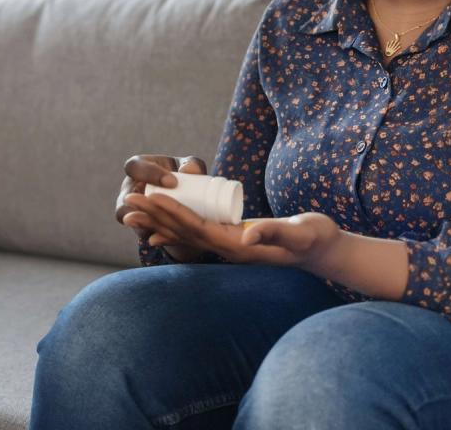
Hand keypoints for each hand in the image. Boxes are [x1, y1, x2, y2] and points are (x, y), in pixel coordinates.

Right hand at [115, 154, 208, 262]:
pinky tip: (165, 237)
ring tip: (156, 225)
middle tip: (162, 206)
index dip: (149, 174)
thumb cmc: (186, 175)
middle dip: (139, 203)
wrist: (188, 198)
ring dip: (140, 222)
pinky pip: (140, 231)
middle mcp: (130, 188)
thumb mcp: (191, 167)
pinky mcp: (140, 226)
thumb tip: (189, 170)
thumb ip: (192, 165)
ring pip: (126, 217)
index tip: (172, 182)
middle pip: (125, 196)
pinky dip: (152, 234)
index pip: (134, 167)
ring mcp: (131, 209)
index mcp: (141, 167)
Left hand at [122, 187, 342, 269]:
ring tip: (133, 212)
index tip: (149, 200)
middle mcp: (228, 248)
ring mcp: (230, 245)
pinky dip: (176, 228)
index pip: (196, 227)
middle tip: (127, 203)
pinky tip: (160, 227)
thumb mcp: (299, 232)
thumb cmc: (313, 238)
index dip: (170, 213)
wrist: (323, 250)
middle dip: (155, 216)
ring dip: (160, 222)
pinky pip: (198, 233)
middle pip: (184, 231)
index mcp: (237, 246)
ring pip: (187, 233)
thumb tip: (246, 233)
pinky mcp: (234, 239)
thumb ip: (275, 231)